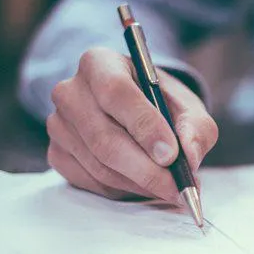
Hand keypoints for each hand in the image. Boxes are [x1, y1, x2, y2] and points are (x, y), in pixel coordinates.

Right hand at [46, 47, 217, 200]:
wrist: (135, 113)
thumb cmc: (161, 105)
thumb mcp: (187, 107)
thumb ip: (195, 127)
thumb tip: (190, 156)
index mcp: (99, 63)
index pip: (116, 92)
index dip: (144, 126)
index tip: (171, 154)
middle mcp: (70, 91)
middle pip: (104, 137)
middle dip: (146, 169)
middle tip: (177, 187)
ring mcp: (58, 124)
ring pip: (99, 165)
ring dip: (139, 183)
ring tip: (169, 187)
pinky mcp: (57, 154)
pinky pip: (91, 181)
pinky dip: (123, 190)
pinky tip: (144, 184)